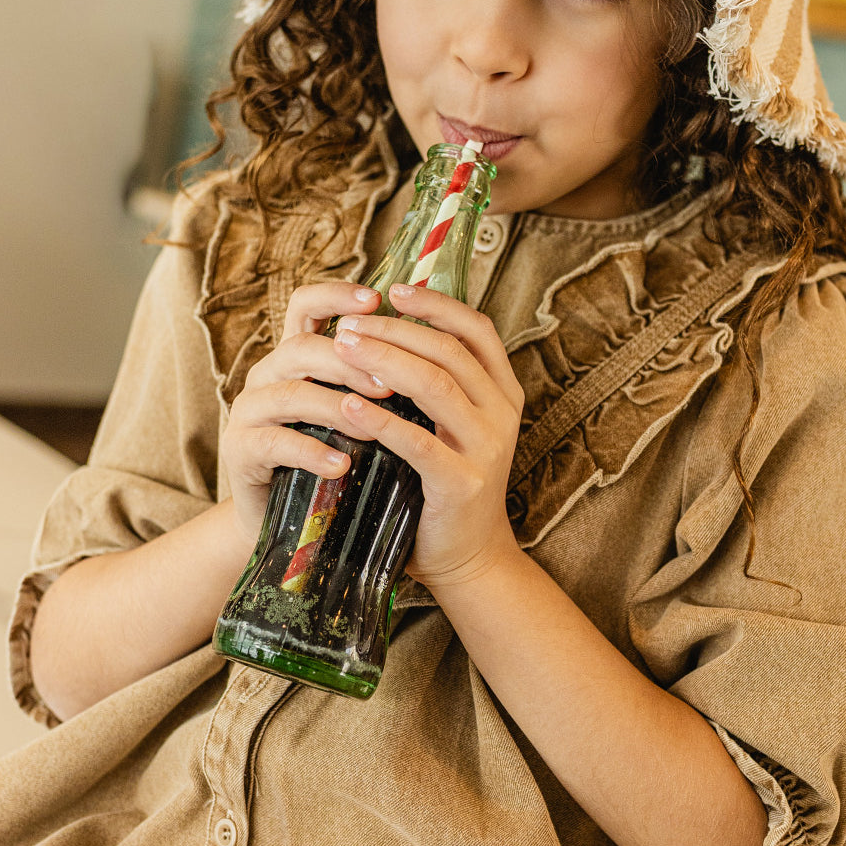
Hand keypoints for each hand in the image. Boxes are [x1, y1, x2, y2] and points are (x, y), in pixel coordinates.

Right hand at [219, 281, 393, 545]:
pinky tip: (342, 466)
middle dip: (351, 363)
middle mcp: (267, 374)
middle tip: (392, 385)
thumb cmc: (338, 459)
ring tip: (375, 429)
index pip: (306, 306)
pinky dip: (312, 452)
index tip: (376, 298)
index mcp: (296, 356)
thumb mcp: (359, 412)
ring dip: (337, 408)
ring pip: (290, 394)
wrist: (296, 525)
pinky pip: (275, 442)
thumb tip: (441, 351)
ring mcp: (249, 411)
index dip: (336, 295)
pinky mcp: (241, 450)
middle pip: (303, 348)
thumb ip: (379, 380)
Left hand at [330, 281, 524, 587]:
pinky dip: (380, 419)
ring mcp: (486, 448)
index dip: (436, 304)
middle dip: (395, 330)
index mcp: (502, 392)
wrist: (468, 557)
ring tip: (343, 349)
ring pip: (435, 385)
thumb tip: (388, 330)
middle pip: (449, 350)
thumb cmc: (444, 485)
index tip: (395, 289)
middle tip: (349, 325)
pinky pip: (417, 441)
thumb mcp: (452, 426)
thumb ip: (436, 384)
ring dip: (384, 361)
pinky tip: (349, 405)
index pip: (476, 329)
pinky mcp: (462, 483)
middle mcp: (502, 414)